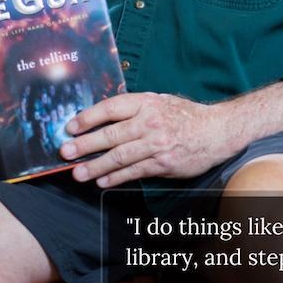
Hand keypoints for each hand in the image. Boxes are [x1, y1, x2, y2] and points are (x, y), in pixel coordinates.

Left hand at [59, 93, 228, 186]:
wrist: (217, 130)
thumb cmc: (185, 115)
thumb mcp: (160, 101)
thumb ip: (134, 108)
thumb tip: (102, 118)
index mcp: (147, 102)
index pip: (111, 108)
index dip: (88, 118)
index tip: (70, 126)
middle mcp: (150, 122)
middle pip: (111, 135)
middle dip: (84, 145)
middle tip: (65, 152)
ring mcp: (157, 144)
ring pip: (119, 157)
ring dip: (95, 166)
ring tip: (78, 173)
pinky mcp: (163, 164)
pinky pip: (134, 172)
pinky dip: (116, 178)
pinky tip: (102, 182)